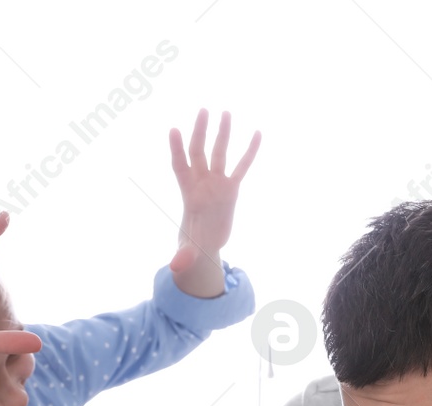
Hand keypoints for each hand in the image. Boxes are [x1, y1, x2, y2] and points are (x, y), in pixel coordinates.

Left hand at [168, 108, 260, 296]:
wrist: (204, 241)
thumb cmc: (193, 242)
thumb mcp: (189, 250)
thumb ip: (183, 256)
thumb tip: (176, 267)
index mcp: (188, 192)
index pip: (180, 166)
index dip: (176, 149)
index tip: (174, 130)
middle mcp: (202, 182)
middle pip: (199, 152)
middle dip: (200, 132)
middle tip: (203, 111)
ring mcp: (217, 182)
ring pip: (220, 153)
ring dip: (222, 133)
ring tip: (226, 112)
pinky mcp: (232, 187)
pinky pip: (242, 166)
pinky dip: (249, 151)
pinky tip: (257, 134)